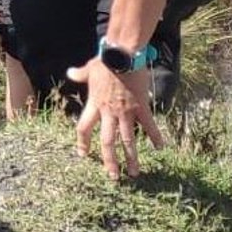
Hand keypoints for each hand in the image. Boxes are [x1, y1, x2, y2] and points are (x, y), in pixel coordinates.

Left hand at [66, 58, 164, 180]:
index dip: (82, 142)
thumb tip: (70, 72)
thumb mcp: (90, 69)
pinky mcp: (141, 107)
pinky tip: (160, 147)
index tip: (83, 154)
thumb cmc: (105, 61)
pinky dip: (155, 136)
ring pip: (128, 140)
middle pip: (107, 142)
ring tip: (135, 173)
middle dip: (110, 161)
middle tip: (113, 177)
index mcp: (95, 105)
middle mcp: (109, 112)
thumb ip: (80, 74)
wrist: (123, 55)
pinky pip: (149, 125)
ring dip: (131, 158)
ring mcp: (126, 112)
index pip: (84, 128)